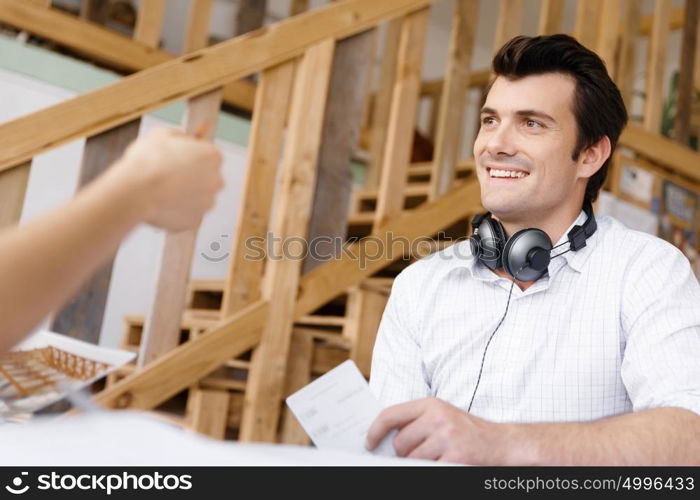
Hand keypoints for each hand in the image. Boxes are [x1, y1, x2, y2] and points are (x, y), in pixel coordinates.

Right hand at [110, 127, 223, 230]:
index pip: (210, 155)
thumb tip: (182, 138)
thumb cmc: (148, 162)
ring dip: (186, 196)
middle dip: (193, 178)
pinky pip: (188, 215)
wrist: (137, 191)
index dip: (193, 156)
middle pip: (208, 178)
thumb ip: (178, 135)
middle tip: (171, 176)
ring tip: (163, 192)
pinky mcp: (195, 221)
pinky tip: (162, 206)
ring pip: (198, 198)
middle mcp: (216, 180)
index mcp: (212, 156)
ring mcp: (207, 203)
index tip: (182, 158)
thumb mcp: (161, 134)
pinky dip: (178, 212)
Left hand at [366, 397, 517, 463]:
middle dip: (404, 454)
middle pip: (399, 442)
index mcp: (432, 405)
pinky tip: (445, 464)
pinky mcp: (455, 458)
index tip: (369, 443)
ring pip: (412, 459)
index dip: (375, 431)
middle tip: (421, 454)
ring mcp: (447, 438)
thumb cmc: (469, 432)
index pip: (390, 415)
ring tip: (438, 458)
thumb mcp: (443, 417)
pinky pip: (427, 470)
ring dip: (419, 464)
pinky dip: (432, 469)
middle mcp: (438, 418)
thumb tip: (384, 437)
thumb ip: (417, 421)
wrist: (505, 443)